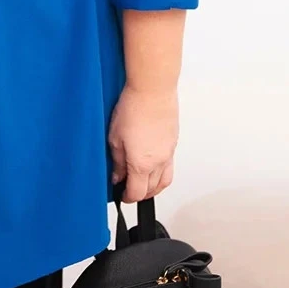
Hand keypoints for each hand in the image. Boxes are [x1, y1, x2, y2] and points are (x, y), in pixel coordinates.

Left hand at [107, 83, 177, 202]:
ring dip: (154, 187)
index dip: (127, 197)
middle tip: (129, 189)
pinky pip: (170, 165)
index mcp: (142, 164)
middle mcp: (159, 162)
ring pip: (165, 180)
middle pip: (152, 190)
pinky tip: (152, 164)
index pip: (137, 193)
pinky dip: (161, 172)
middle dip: (140, 194)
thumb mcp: (115, 138)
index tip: (121, 195)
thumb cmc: (133, 108)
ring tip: (143, 183)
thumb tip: (118, 176)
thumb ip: (117, 162)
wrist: (153, 90)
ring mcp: (169, 152)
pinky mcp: (173, 142)